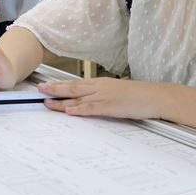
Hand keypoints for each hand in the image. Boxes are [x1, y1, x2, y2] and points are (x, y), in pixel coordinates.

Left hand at [37, 78, 166, 119]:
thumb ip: (102, 96)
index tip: (47, 85)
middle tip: (39, 89)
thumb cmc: (139, 96)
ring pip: (78, 98)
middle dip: (54, 89)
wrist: (156, 96)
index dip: (59, 84)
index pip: (75, 84)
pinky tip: (69, 111)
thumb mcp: (117, 92)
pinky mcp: (111, 107)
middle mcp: (100, 87)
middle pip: (72, 88)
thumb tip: (90, 101)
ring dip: (61, 100)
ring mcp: (104, 96)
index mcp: (101, 83)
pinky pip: (91, 108)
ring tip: (47, 101)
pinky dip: (79, 109)